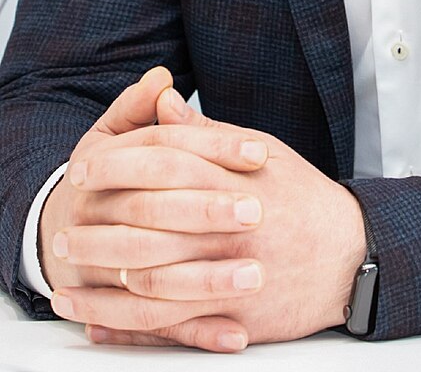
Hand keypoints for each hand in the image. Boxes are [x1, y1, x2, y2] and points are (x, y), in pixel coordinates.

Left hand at [48, 79, 366, 351]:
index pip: (164, 161)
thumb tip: (163, 102)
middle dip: (98, 224)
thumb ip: (207, 133)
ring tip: (68, 278)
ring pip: (152, 279)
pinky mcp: (235, 314)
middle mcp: (230, 225)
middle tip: (65, 228)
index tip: (83, 168)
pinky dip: (129, 326)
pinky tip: (99, 322)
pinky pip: (171, 325)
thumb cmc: (301, 197)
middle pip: (149, 220)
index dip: (117, 162)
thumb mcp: (261, 151)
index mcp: (233, 177)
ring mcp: (232, 273)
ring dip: (103, 280)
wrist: (349, 253)